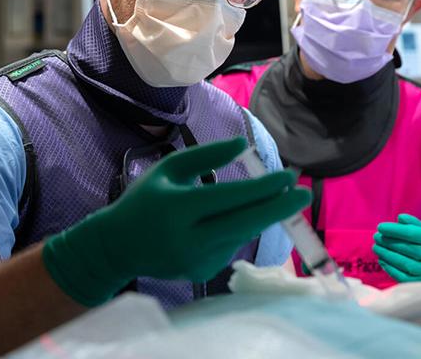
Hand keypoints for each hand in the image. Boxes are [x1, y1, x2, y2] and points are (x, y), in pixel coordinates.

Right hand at [43, 136, 311, 305]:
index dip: (263, 188)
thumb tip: (244, 146)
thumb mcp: (169, 169)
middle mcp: (189, 238)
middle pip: (245, 223)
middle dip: (279, 208)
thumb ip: (207, 156)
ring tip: (253, 201)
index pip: (230, 198)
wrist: (116, 247)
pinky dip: (235, 231)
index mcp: (178, 208)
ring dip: (255, 217)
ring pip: (241, 235)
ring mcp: (196, 260)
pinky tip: (217, 225)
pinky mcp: (202, 274)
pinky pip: (230, 247)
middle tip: (304, 194)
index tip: (289, 176)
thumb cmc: (145, 201)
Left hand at [372, 214, 420, 291]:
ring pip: (402, 261)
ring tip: (376, 246)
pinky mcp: (419, 284)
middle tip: (376, 236)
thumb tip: (400, 218)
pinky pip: (400, 275)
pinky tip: (382, 259)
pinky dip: (389, 267)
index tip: (380, 227)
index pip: (413, 234)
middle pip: (406, 248)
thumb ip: (415, 225)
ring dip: (385, 253)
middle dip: (388, 241)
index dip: (395, 230)